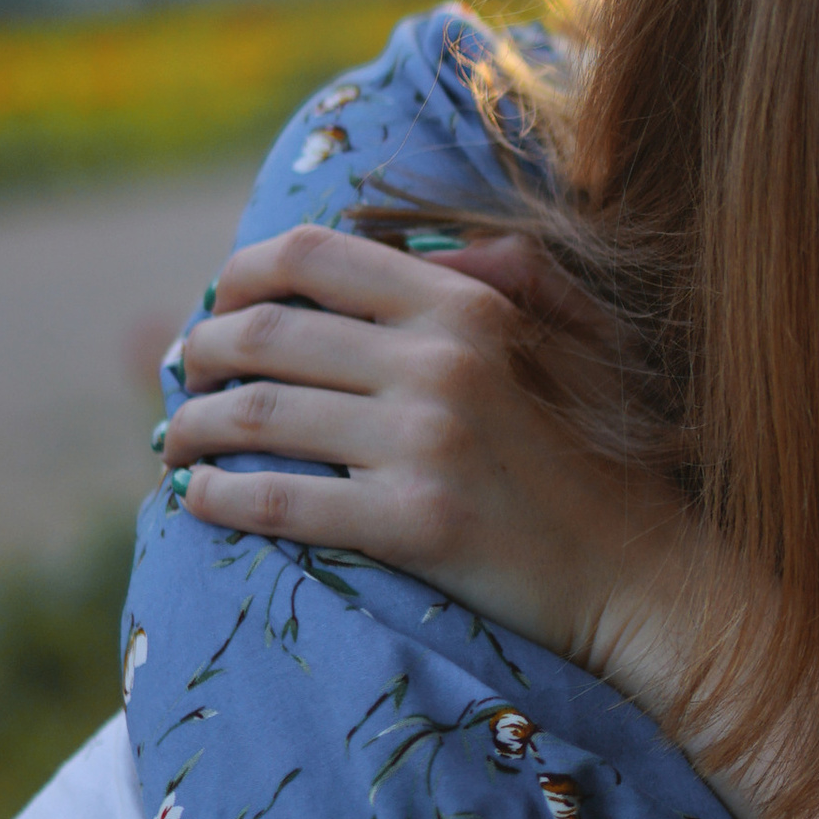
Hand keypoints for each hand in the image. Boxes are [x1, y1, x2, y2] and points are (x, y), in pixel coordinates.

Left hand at [160, 226, 705, 703]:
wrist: (642, 573)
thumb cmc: (595, 457)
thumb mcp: (563, 338)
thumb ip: (490, 278)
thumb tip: (397, 245)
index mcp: (465, 305)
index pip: (309, 255)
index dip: (237, 276)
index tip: (217, 310)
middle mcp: (442, 362)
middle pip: (264, 332)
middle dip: (198, 354)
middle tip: (185, 384)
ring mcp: (428, 444)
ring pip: (256, 414)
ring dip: (191, 427)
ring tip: (177, 443)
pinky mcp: (416, 525)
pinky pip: (277, 502)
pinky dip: (215, 497)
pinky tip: (197, 498)